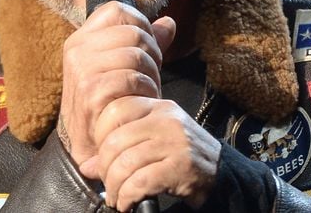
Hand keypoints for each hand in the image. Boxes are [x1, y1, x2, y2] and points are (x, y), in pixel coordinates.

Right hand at [58, 1, 175, 167]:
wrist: (87, 145)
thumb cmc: (108, 102)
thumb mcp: (121, 66)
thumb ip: (143, 43)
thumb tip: (169, 23)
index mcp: (82, 38)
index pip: (118, 10)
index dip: (141, 24)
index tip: (145, 47)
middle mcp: (77, 49)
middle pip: (134, 31)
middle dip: (152, 53)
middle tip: (151, 74)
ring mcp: (82, 70)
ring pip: (135, 53)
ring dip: (151, 74)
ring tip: (147, 88)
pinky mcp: (91, 92)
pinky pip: (132, 77)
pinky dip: (145, 89)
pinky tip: (142, 101)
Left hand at [82, 96, 220, 211]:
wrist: (223, 174)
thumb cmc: (182, 156)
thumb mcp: (154, 140)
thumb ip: (123, 145)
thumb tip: (87, 165)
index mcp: (157, 106)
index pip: (116, 109)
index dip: (100, 134)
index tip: (102, 155)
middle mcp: (166, 119)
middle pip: (116, 139)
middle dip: (105, 168)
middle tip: (107, 183)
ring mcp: (175, 141)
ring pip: (125, 162)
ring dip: (114, 187)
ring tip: (117, 197)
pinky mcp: (181, 167)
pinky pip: (140, 181)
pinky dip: (127, 196)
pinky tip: (128, 203)